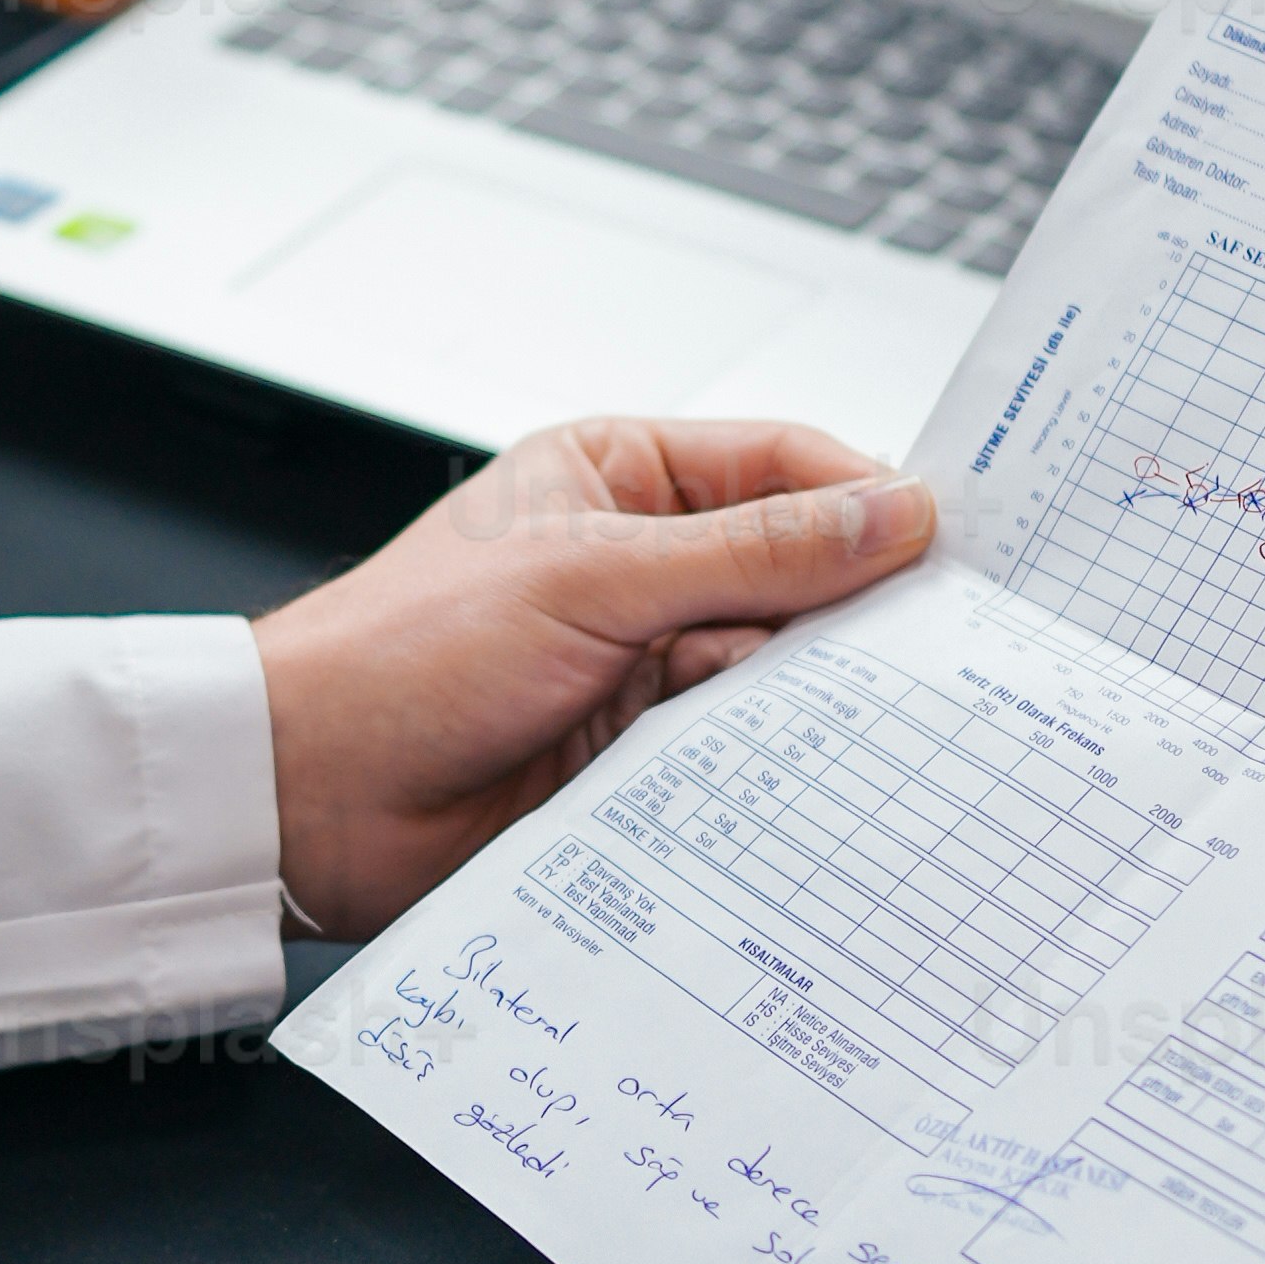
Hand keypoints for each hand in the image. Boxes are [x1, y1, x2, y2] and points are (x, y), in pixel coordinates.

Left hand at [254, 417, 936, 939]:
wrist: (312, 797)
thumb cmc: (406, 654)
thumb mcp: (593, 576)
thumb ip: (753, 552)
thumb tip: (890, 516)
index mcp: (621, 476)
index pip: (785, 466)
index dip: (871, 502)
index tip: (951, 546)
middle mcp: (641, 564)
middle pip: (798, 574)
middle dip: (851, 611)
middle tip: (932, 646)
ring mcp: (644, 662)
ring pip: (778, 671)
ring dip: (804, 698)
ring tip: (846, 717)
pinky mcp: (642, 756)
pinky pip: (741, 753)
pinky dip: (769, 767)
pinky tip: (793, 779)